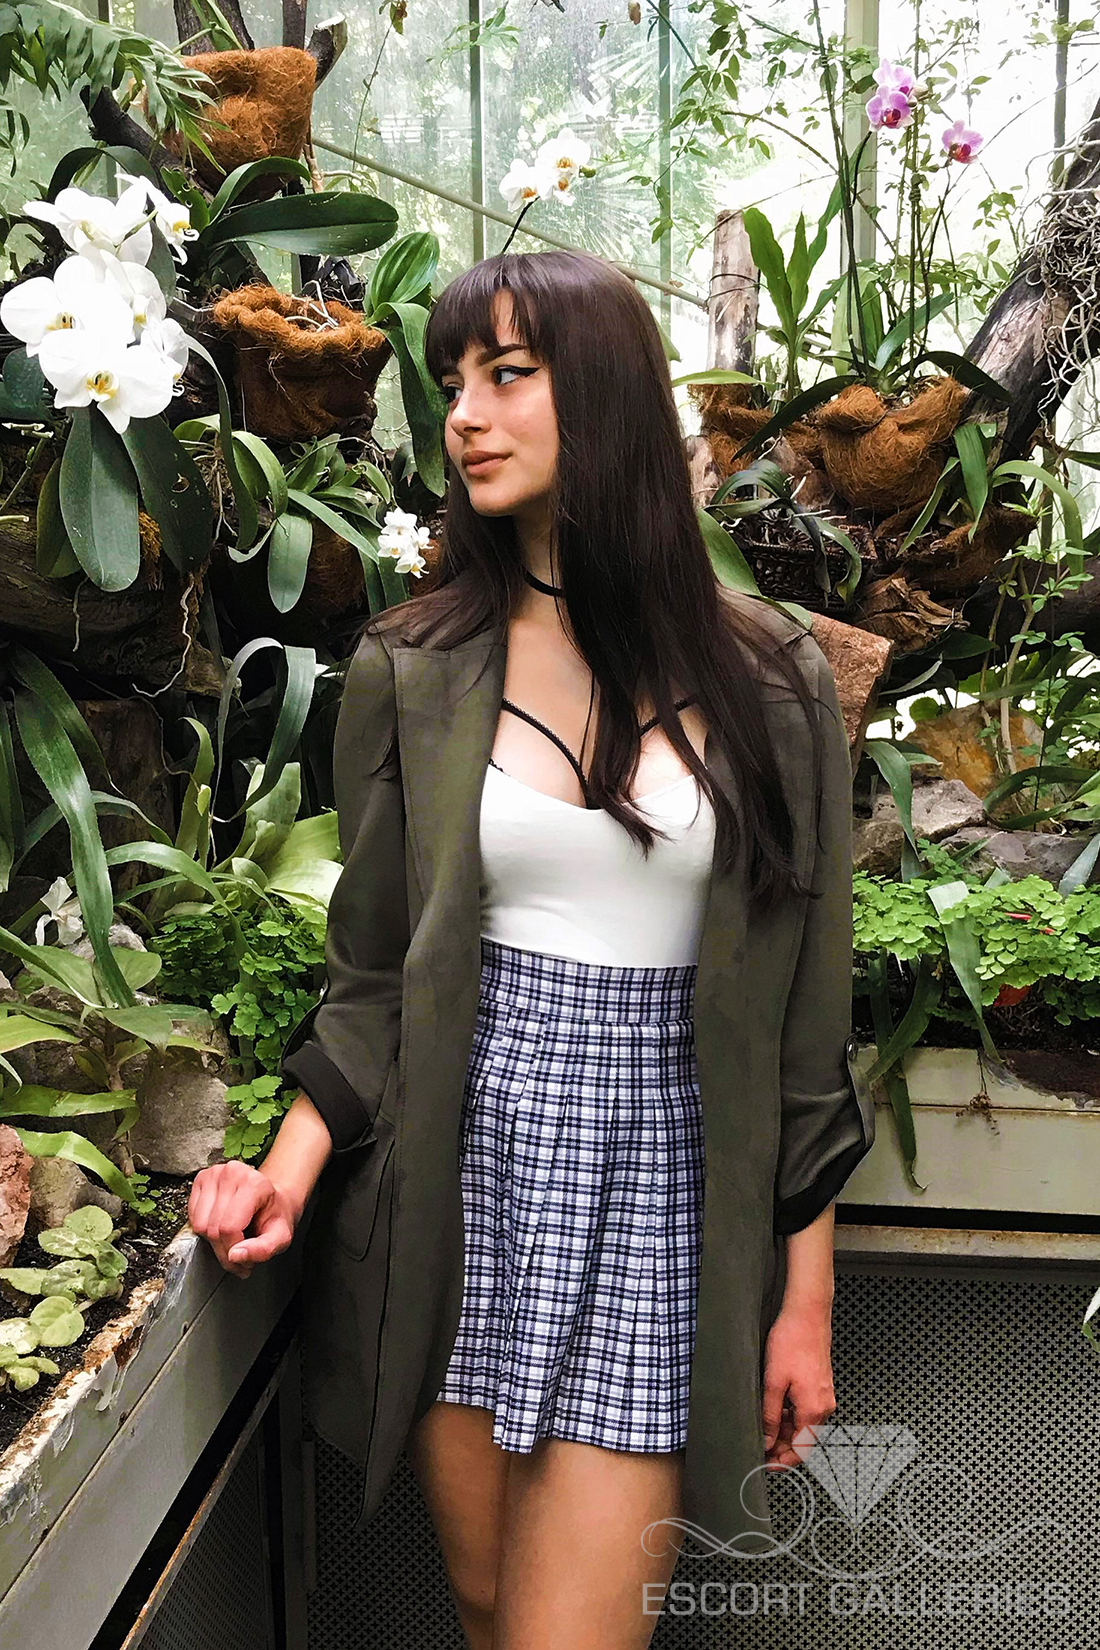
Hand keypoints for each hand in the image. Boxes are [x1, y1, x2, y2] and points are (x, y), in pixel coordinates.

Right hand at [188, 1160, 297, 1278]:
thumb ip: (263, 1250)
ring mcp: (214, 1173)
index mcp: (254, 1184)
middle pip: (213, 1228)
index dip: (233, 1250)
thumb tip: (235, 1256)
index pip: (229, 1227)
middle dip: (224, 1249)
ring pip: (200, 1225)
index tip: (244, 1258)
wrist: (269, 1198)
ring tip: (231, 1238)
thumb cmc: (273, 1216)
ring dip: (213, 1241)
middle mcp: (232, 1173)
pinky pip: (192, 1217)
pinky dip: (204, 1229)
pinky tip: (220, 1225)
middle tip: (238, 1253)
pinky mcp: (201, 1178)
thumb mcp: (281, 1237)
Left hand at [761, 1301, 835, 1469]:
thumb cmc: (792, 1342)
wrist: (807, 1315)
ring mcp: (824, 1395)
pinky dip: (791, 1414)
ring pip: (804, 1423)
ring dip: (785, 1429)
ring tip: (764, 1427)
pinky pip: (806, 1409)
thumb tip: (767, 1440)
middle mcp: (823, 1406)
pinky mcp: (820, 1385)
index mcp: (813, 1410)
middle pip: (803, 1438)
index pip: (801, 1450)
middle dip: (782, 1446)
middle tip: (760, 1447)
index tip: (767, 1465)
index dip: (783, 1462)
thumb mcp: (773, 1382)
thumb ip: (770, 1415)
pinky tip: (775, 1409)